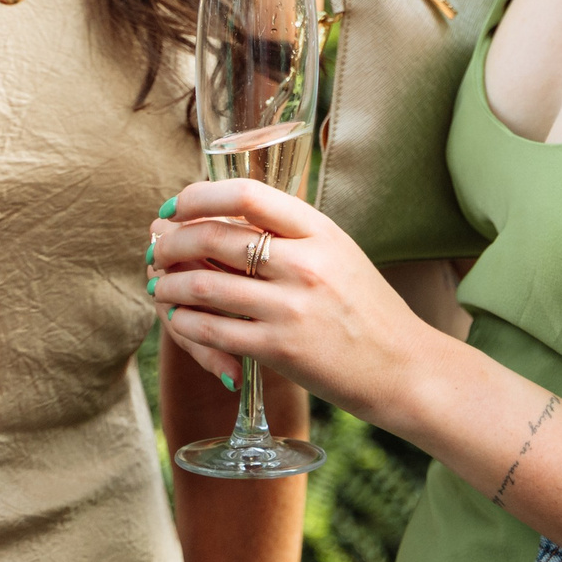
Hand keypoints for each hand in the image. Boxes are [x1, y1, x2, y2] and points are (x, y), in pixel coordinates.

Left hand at [149, 180, 434, 422]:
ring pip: (204, 285)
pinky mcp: (278, 349)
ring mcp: (290, 307)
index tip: (177, 207)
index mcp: (320, 231)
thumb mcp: (339, 255)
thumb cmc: (368, 310)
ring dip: (170, 285)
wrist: (403, 366)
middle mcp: (305, 263)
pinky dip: (185, 323)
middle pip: (214, 237)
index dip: (199, 196)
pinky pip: (212, 330)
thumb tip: (227, 221)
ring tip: (161, 286)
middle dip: (173, 242)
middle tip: (158, 250)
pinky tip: (178, 319)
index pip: (246, 194)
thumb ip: (292, 236)